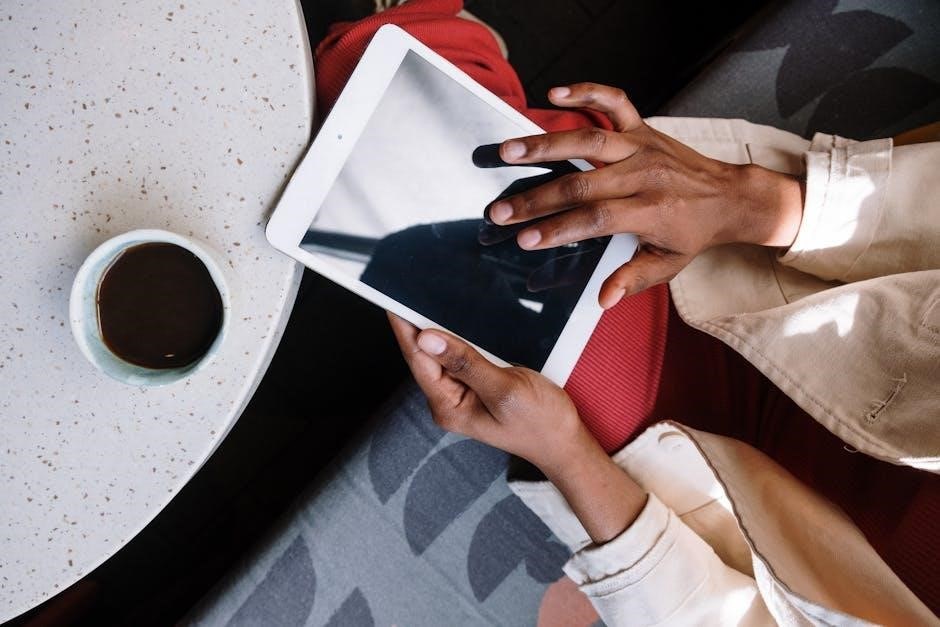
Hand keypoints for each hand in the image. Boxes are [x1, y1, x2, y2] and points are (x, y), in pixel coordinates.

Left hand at [387, 312, 589, 474]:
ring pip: (443, 352)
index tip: (393, 298)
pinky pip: (461, 356)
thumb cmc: (539, 422)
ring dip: (440, 327)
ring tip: (432, 295)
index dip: (405, 327)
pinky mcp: (476, 384)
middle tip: (412, 287)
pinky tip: (460, 318)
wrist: (565, 440)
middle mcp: (448, 399)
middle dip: (419, 323)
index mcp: (448, 406)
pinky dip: (460, 336)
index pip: (418, 359)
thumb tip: (428, 338)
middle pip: (426, 355)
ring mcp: (462, 392)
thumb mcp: (504, 389)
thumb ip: (466, 363)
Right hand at [487, 82, 804, 307]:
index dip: (558, 229)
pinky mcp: (643, 128)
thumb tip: (604, 300)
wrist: (731, 196)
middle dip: (536, 198)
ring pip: (588, 141)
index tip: (524, 239)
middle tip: (499, 209)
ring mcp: (643, 147)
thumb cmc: (693, 234)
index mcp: (650, 212)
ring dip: (545, 145)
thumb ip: (633, 279)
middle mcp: (645, 175)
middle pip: (581, 184)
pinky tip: (554, 94)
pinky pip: (614, 103)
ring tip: (508, 151)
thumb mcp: (668, 265)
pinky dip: (586, 93)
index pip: (595, 220)